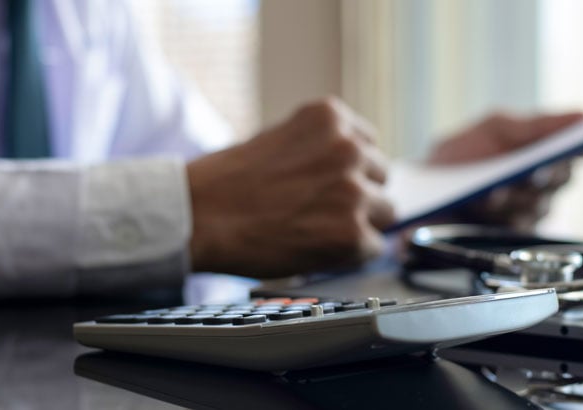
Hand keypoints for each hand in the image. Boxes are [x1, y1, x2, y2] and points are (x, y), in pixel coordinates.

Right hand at [186, 98, 394, 277]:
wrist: (197, 216)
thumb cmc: (226, 182)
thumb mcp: (278, 138)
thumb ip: (320, 147)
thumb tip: (354, 170)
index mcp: (330, 116)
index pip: (367, 144)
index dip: (349, 169)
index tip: (329, 185)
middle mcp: (348, 148)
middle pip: (381, 176)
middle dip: (358, 195)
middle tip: (320, 212)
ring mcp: (352, 190)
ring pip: (384, 213)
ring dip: (358, 224)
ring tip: (316, 231)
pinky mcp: (351, 233)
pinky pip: (373, 248)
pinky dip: (349, 255)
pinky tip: (316, 249)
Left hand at [427, 111, 582, 230]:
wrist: (422, 193)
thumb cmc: (460, 156)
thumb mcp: (494, 129)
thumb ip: (535, 124)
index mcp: (543, 151)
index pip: (581, 150)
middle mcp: (542, 182)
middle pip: (561, 177)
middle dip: (545, 172)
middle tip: (533, 169)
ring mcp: (529, 209)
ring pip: (539, 204)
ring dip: (516, 195)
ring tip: (493, 190)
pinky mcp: (512, 234)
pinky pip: (520, 226)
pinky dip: (503, 215)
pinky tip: (487, 205)